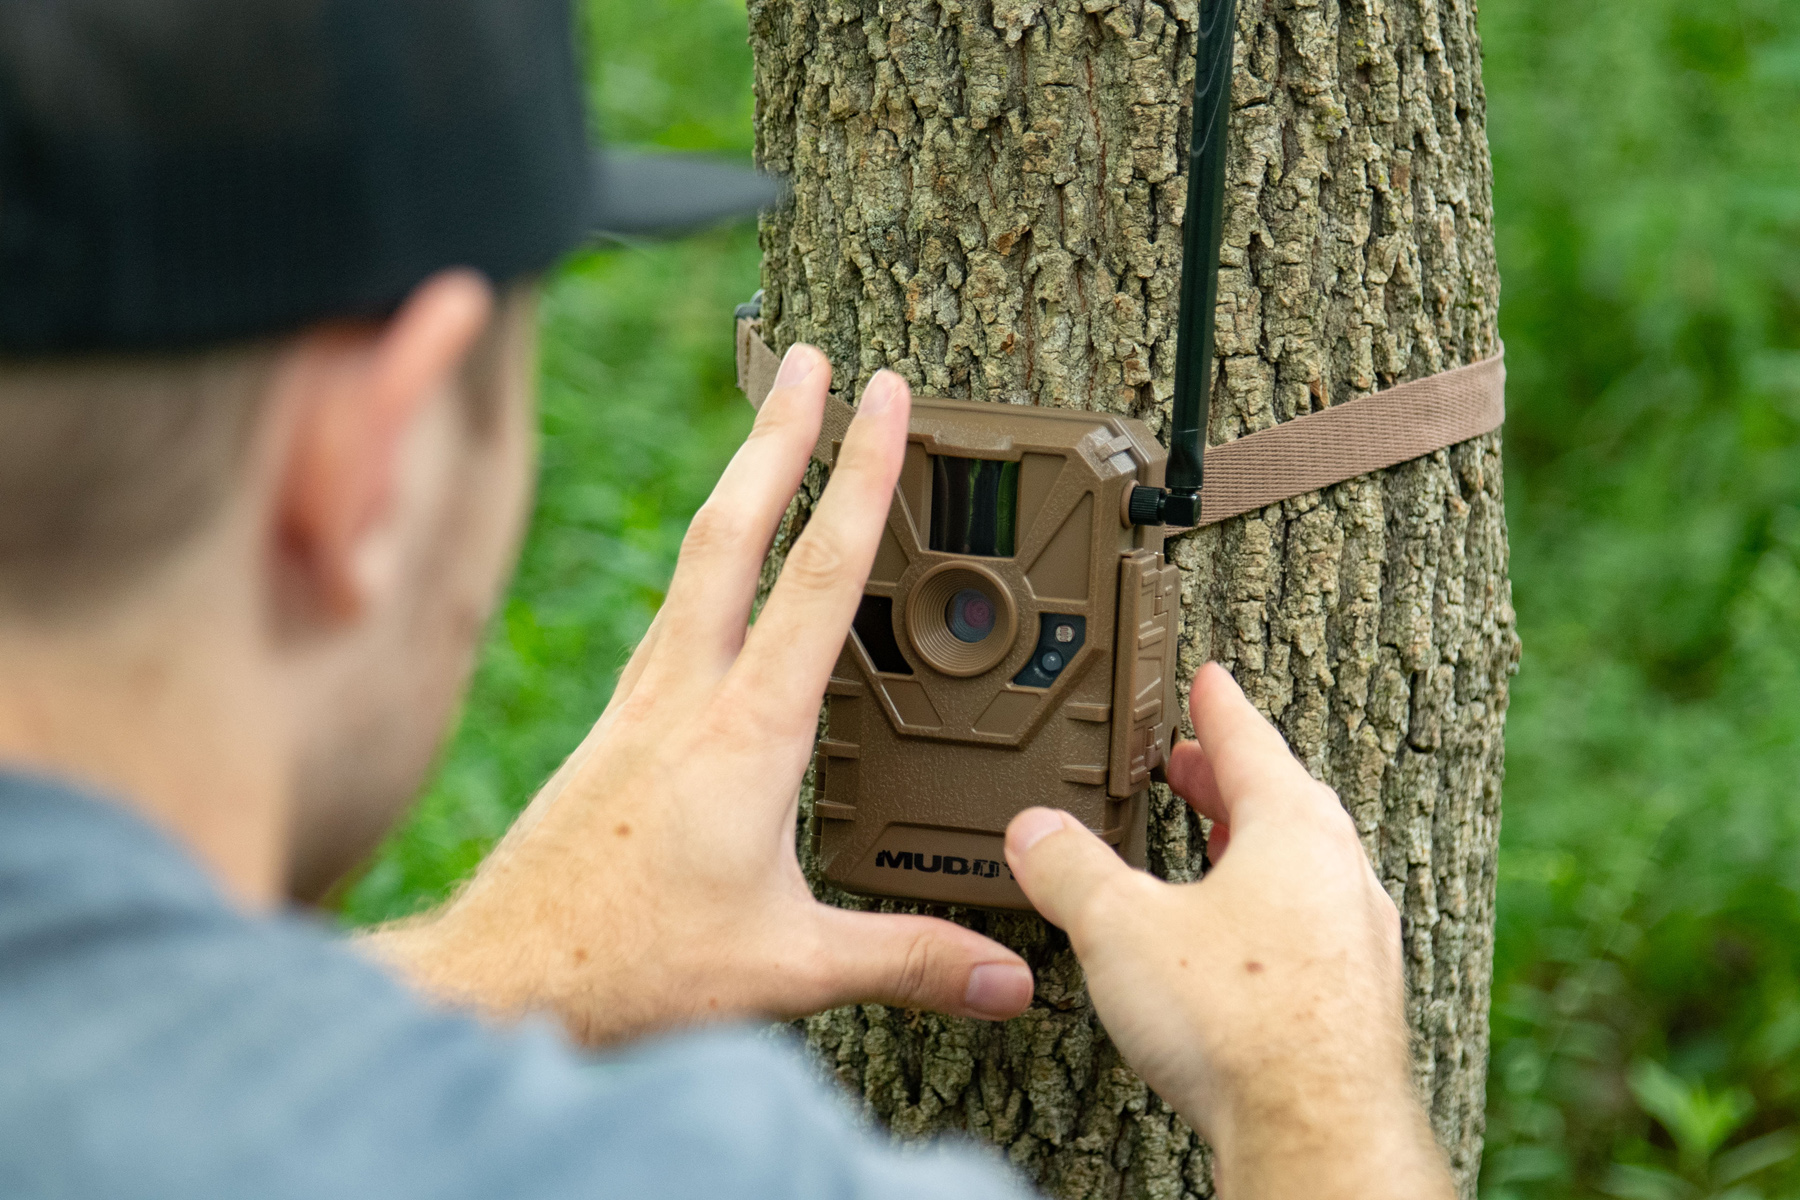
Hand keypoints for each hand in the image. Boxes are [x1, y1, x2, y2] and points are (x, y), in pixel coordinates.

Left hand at [365, 344, 1034, 1042]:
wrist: (498, 976)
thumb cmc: (622, 965)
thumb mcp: (786, 967)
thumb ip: (908, 957)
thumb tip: (1009, 977)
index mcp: (744, 733)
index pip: (820, 575)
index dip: (861, 475)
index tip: (883, 397)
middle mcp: (683, 697)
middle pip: (734, 528)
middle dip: (777, 433)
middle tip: (808, 359)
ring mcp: (637, 706)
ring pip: (693, 562)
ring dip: (737, 484)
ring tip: (767, 434)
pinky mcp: (611, 730)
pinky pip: (666, 618)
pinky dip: (701, 566)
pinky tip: (707, 576)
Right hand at [1004, 663, 1452, 1199]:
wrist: (1317, 1133)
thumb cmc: (1242, 1024)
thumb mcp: (1120, 927)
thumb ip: (1069, 869)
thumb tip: (1034, 832)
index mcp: (1294, 830)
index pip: (1252, 740)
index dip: (1218, 707)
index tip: (1209, 680)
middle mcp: (1341, 875)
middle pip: (1282, 801)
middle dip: (1228, 779)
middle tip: (1191, 764)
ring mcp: (1357, 941)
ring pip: (1303, 867)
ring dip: (1249, 846)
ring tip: (1207, 848)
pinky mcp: (1355, 1002)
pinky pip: (1310, 927)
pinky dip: (1268, 912)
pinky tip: (1233, 947)